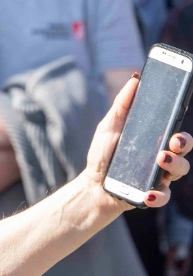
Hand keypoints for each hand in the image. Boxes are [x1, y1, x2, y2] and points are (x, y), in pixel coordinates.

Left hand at [82, 75, 190, 208]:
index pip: (176, 132)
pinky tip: (148, 193)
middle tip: (173, 141)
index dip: (181, 128)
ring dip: (174, 165)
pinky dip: (157, 196)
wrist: (92, 184)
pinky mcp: (152, 195)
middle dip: (184, 144)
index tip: (178, 120)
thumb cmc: (104, 154)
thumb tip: (135, 79)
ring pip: (180, 170)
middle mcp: (162, 157)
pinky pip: (163, 196)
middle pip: (184, 150)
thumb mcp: (110, 126)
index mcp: (155, 140)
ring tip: (161, 159)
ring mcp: (159, 176)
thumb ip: (122, 105)